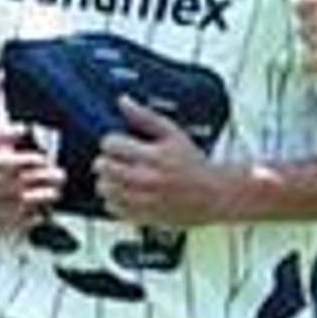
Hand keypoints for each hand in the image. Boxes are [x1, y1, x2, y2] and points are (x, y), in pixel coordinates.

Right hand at [0, 119, 63, 228]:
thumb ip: (0, 133)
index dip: (19, 161)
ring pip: (4, 208)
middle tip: (59, 176)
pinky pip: (0, 226)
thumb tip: (24, 130)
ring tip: (55, 193)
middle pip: (4, 187)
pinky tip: (41, 215)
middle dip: (35, 182)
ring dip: (34, 202)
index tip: (42, 159)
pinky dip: (22, 222)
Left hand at [93, 98, 219, 226]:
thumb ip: (146, 117)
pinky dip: (115, 200)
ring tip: (121, 177)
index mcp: (153, 156)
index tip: (120, 144)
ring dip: (108, 180)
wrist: (214, 195)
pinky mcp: (143, 216)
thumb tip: (123, 101)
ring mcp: (143, 200)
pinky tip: (127, 193)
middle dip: (107, 160)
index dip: (112, 141)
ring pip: (104, 188)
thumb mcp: (174, 134)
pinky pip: (113, 208)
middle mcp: (146, 179)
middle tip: (118, 160)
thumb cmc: (194, 164)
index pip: (110, 144)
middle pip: (102, 166)